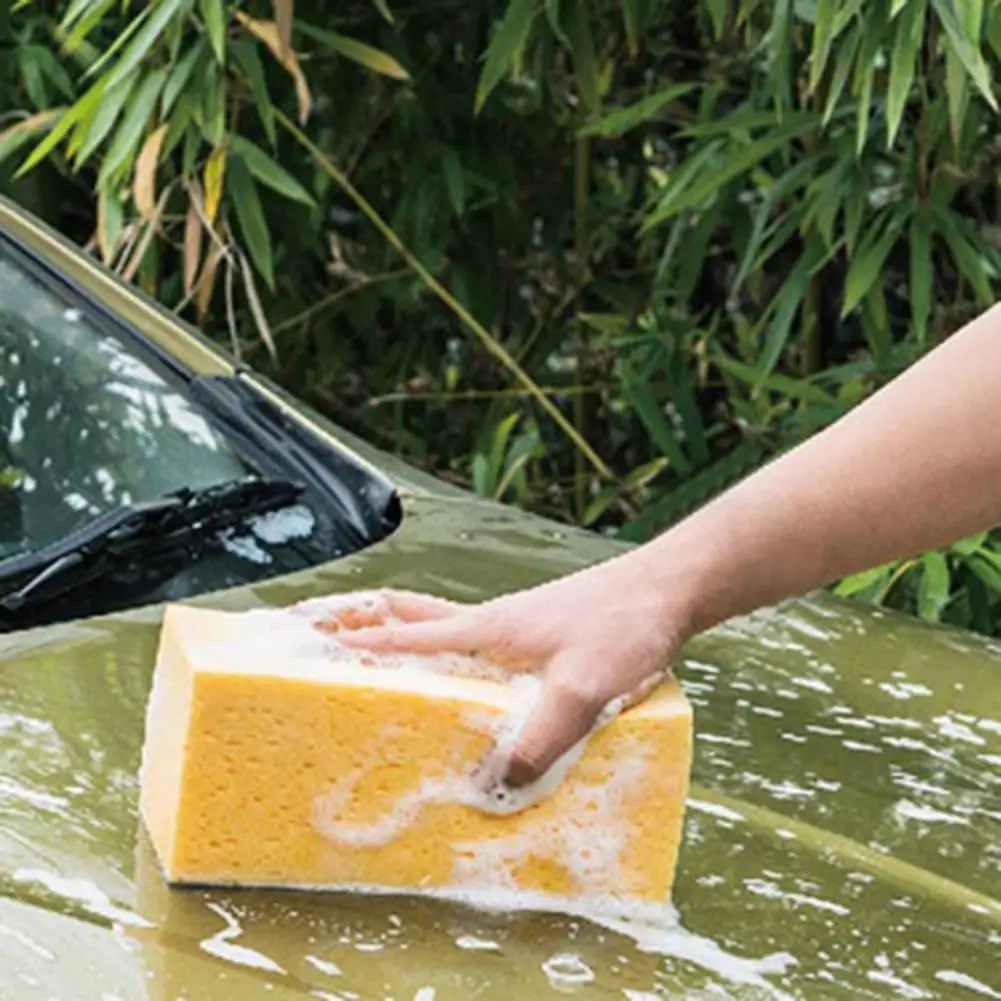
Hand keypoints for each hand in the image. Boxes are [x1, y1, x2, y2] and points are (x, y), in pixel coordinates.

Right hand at [333, 556, 689, 789]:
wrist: (667, 590)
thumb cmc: (624, 625)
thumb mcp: (583, 688)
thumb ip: (541, 738)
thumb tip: (497, 786)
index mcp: (487, 628)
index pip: (405, 633)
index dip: (356, 642)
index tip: (308, 642)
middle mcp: (492, 621)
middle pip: (411, 613)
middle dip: (365, 620)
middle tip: (325, 628)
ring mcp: (514, 623)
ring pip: (441, 621)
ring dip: (404, 628)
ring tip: (377, 646)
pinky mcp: (538, 632)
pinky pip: (477, 638)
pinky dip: (449, 645)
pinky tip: (464, 672)